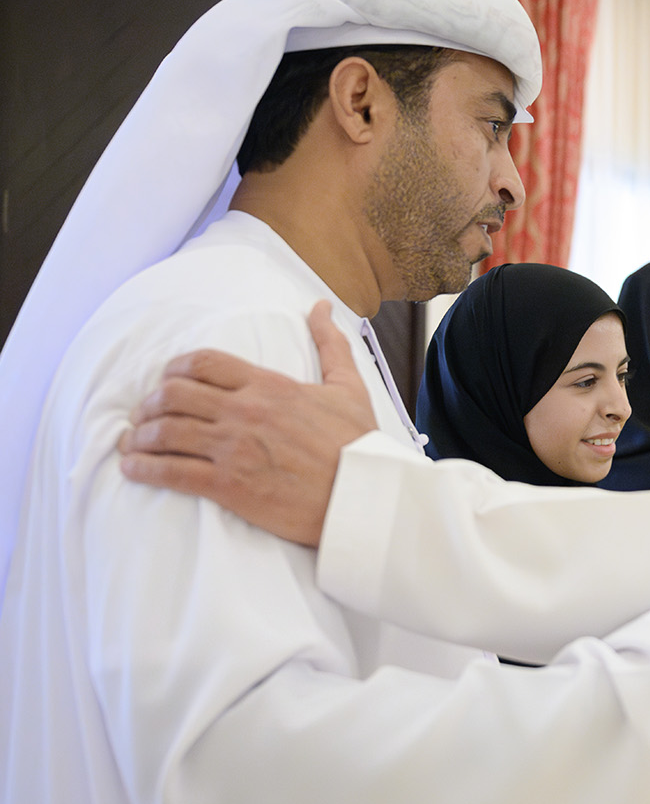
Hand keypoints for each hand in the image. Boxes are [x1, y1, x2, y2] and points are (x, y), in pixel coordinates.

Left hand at [117, 301, 376, 545]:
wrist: (363, 496)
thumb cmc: (358, 444)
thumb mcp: (348, 387)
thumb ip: (330, 344)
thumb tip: (322, 307)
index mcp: (269, 385)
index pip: (203, 362)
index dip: (175, 369)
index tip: (168, 381)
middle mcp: (245, 412)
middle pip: (173, 394)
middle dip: (151, 403)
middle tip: (146, 415)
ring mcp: (234, 449)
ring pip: (164, 432)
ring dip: (140, 436)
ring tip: (133, 442)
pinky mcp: (228, 486)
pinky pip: (171, 472)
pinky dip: (144, 469)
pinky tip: (132, 469)